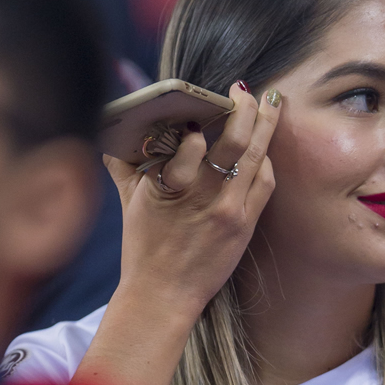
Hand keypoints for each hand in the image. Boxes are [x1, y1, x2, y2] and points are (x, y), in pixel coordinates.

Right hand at [106, 81, 278, 318]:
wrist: (163, 294)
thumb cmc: (143, 246)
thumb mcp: (129, 201)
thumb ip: (124, 164)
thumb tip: (112, 133)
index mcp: (166, 186)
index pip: (188, 145)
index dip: (200, 123)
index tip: (202, 107)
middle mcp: (200, 196)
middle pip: (232, 141)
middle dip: (244, 108)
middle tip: (244, 90)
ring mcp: (227, 210)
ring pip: (255, 156)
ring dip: (265, 125)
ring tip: (272, 104)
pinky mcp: (244, 224)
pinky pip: (264, 182)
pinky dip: (265, 160)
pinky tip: (264, 146)